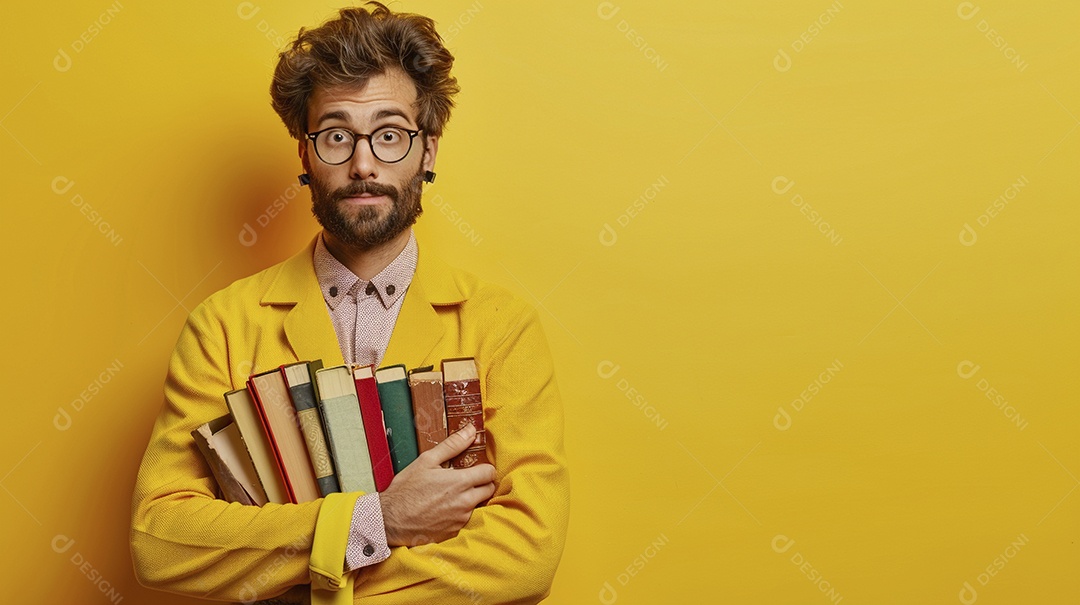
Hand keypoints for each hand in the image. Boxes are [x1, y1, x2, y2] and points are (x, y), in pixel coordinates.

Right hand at [380, 423, 495, 546]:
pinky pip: (464, 519)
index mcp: (460, 482)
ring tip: (448, 495)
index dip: (484, 468)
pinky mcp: (454, 531)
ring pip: (476, 505)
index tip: (476, 468)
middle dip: (481, 483)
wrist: (390, 520)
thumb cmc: (406, 490)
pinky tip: (442, 508)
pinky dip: (458, 513)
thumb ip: (452, 445)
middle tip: (465, 480)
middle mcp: (464, 502)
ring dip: (469, 499)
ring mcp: (460, 519)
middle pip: (489, 490)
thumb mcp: (426, 461)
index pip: (490, 473)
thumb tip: (470, 431)